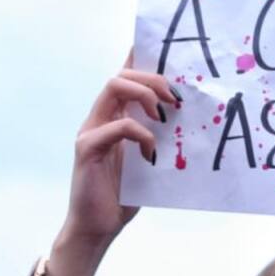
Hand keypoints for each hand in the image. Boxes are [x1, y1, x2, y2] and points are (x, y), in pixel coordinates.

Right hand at [57, 57, 177, 260]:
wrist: (97, 228)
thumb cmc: (124, 197)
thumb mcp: (149, 161)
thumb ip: (159, 138)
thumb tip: (187, 120)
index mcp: (113, 117)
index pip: (124, 77)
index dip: (139, 57)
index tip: (163, 46)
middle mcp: (99, 118)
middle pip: (121, 75)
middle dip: (152, 77)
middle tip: (176, 96)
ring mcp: (90, 130)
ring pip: (113, 88)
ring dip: (144, 94)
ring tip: (165, 113)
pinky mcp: (87, 148)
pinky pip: (117, 126)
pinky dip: (140, 134)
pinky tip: (151, 153)